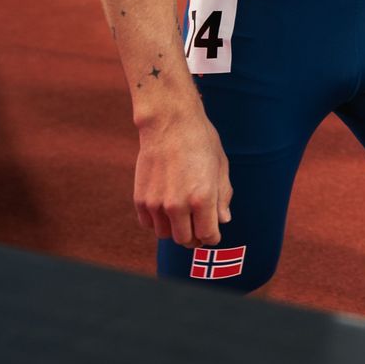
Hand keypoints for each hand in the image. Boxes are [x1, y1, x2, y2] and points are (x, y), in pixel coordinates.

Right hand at [135, 109, 232, 247]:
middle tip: (198, 227)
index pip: (208, 235)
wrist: (169, 122)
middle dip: (195, 237)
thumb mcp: (220, 166)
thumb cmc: (201, 141)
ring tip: (182, 215)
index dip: (213, 236)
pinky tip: (166, 207)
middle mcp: (177, 205)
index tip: (213, 231)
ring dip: (175, 229)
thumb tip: (224, 220)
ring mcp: (156, 204)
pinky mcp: (140, 199)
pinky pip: (149, 224)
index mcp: (202, 198)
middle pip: (185, 240)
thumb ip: (223, 196)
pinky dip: (158, 221)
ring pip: (165, 235)